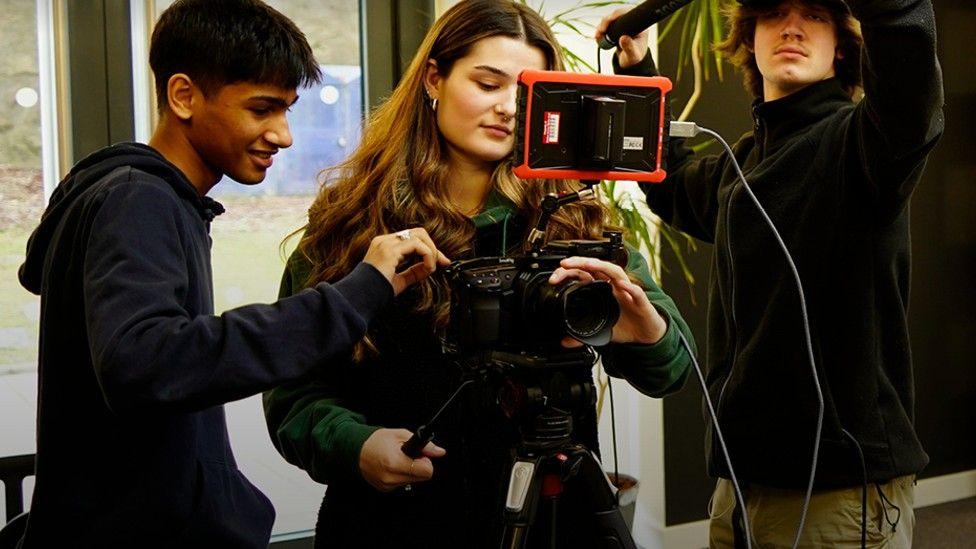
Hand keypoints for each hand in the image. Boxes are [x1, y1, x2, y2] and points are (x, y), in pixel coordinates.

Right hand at [358, 428, 445, 491]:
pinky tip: (393, 466)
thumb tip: (439, 452)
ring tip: (398, 460)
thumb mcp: (401, 435)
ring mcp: (387, 485)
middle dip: (419, 466)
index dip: (426, 461)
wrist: (356, 450)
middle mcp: (390, 477)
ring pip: (413, 482)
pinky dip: (402, 475)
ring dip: (410, 471)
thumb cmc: (377, 441)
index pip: (426, 471)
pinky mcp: (385, 489)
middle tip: (409, 456)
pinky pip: (403, 484)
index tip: (419, 455)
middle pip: (421, 478)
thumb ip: (423, 444)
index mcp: (395, 462)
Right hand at [362, 228, 449, 295]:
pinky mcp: (390, 250)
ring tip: (431, 268)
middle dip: (433, 247)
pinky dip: (428, 256)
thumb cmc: (376, 292)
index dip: (429, 249)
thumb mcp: (399, 280)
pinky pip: (418, 246)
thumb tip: (430, 267)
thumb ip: (413, 272)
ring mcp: (386, 243)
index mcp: (385, 246)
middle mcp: (385, 241)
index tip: (441, 263)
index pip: (412, 239)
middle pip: (418, 232)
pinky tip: (427, 269)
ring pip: (420, 235)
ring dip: (432, 251)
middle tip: (443, 262)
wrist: (361, 298)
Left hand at [549, 257, 667, 347]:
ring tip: (588, 263)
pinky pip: (636, 292)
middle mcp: (613, 286)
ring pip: (615, 272)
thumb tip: (565, 341)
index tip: (554, 279)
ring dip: (602, 266)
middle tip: (564, 264)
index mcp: (602, 290)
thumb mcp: (599, 331)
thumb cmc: (625, 326)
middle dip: (580, 262)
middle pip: (596, 267)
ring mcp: (627, 291)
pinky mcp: (641, 301)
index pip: (584, 274)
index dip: (569, 273)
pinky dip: (630, 288)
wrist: (646, 335)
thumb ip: (581, 336)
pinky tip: (622, 285)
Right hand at [594, 7, 650, 69]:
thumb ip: (629, 47)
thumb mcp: (633, 55)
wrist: (629, 62)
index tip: (609, 21)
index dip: (617, 15)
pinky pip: (607, 26)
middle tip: (601, 31)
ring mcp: (623, 25)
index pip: (628, 14)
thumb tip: (623, 38)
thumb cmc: (634, 58)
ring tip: (598, 36)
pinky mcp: (616, 29)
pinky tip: (598, 36)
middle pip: (617, 15)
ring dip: (602, 26)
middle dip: (607, 21)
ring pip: (610, 20)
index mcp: (639, 26)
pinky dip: (601, 30)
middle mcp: (631, 23)